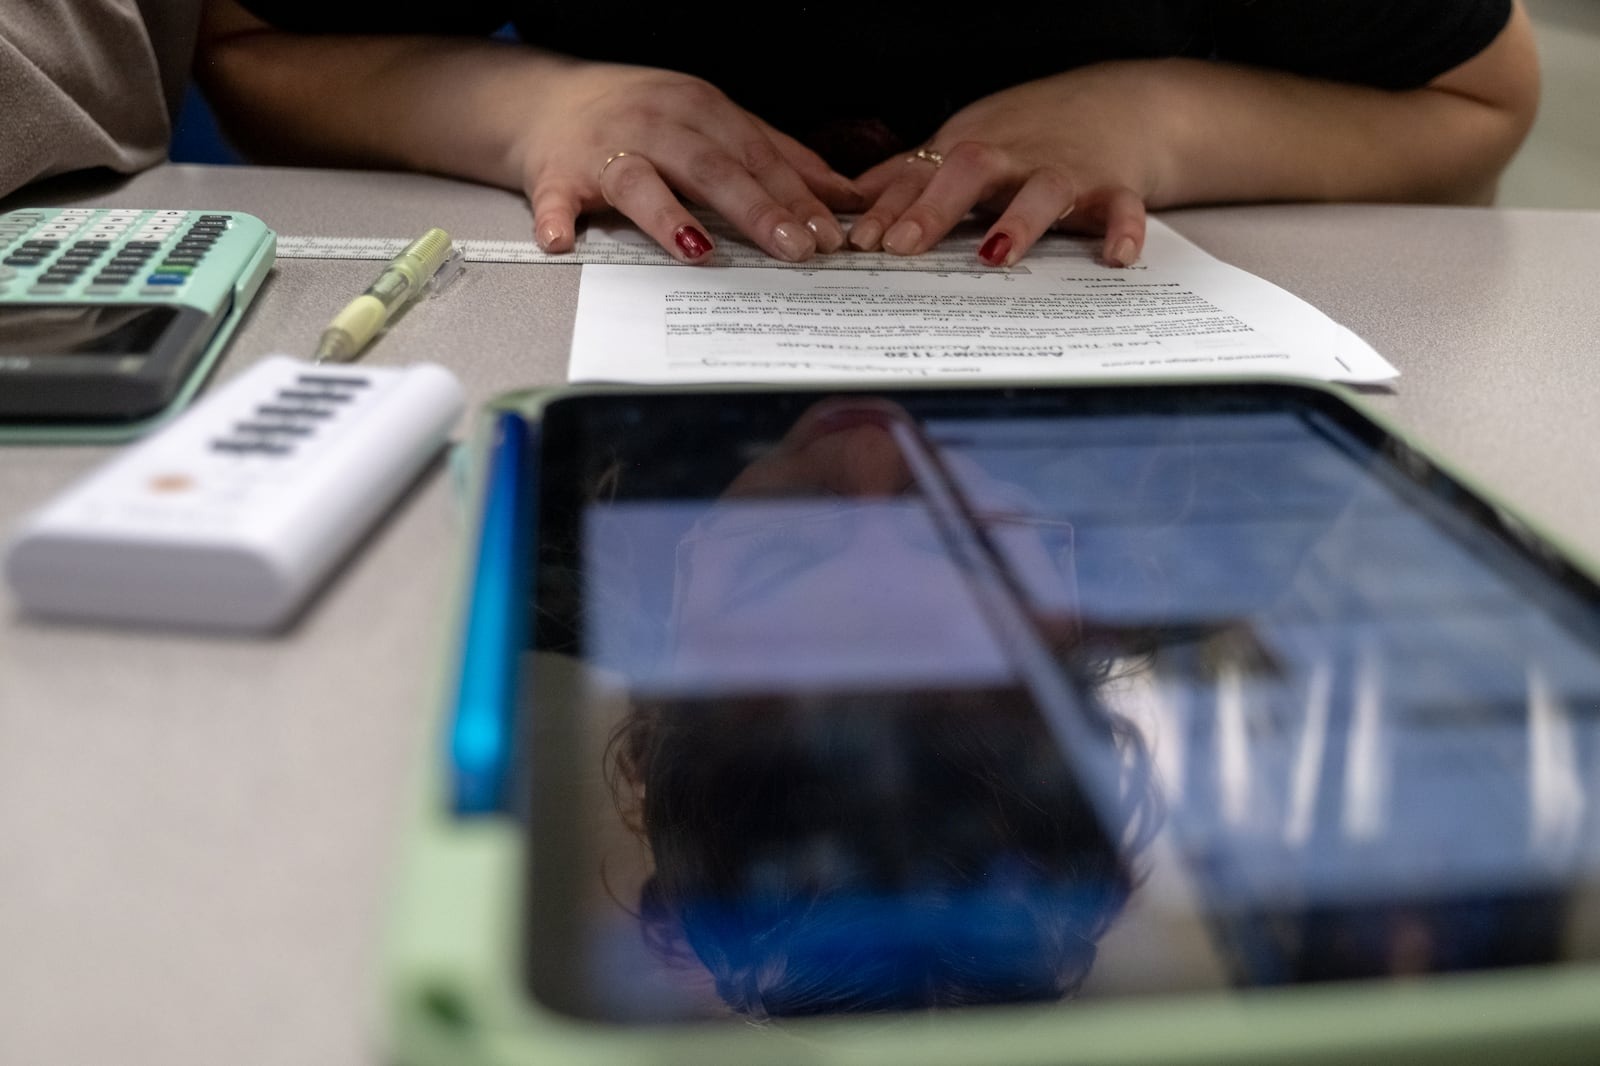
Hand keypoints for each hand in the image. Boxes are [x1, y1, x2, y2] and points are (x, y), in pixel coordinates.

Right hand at [517, 61, 862, 262]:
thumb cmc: (642, 117)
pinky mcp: (557, 174)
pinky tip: (562, 240)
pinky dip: (556, 218)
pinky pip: (555, 198)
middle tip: (792, 248)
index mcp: (700, 111)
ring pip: (640, 182)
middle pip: (710, 169)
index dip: (795, 197)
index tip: (828, 234)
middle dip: (755, 209)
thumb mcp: (714, 124)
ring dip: (668, 216)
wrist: (548, 100)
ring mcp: (605, 150)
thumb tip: (844, 195)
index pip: (757, 157)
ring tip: (698, 249)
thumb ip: (778, 158)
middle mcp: (657, 125)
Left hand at [848, 64, 1172, 267]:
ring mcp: (1065, 171)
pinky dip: (1123, 230)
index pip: (923, 175)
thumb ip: (908, 178)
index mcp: (972, 150)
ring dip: (1020, 221)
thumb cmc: (1029, 134)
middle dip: (936, 207)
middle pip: (971, 171)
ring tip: (995, 255)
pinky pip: (1122, 208)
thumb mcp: (963, 147)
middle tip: (904, 245)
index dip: (889, 207)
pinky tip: (1116, 258)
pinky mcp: (1114, 188)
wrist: (1118, 105)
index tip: (860, 240)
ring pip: (1044, 189)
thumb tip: (847, 203)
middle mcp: (1014, 157)